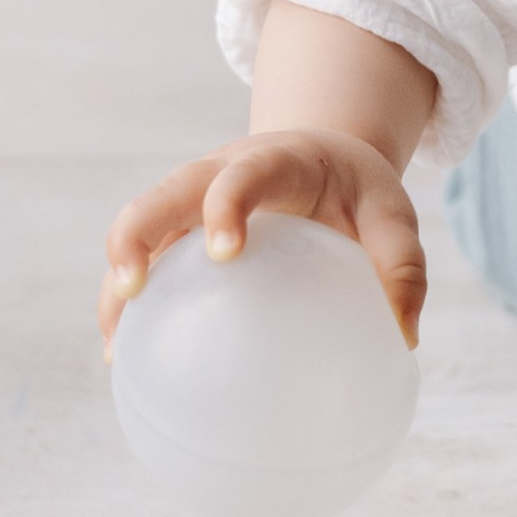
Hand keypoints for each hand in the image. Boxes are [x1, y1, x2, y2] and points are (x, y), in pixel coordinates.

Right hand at [98, 129, 425, 358]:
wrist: (324, 159)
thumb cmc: (359, 192)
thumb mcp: (392, 213)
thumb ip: (403, 265)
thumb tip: (404, 337)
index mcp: (275, 160)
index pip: (244, 172)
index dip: (226, 203)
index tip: (225, 251)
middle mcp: (219, 172)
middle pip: (166, 192)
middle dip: (139, 232)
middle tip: (131, 285)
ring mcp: (192, 201)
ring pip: (141, 224)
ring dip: (120, 271)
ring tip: (113, 340)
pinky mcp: (180, 232)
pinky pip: (147, 260)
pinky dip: (126, 300)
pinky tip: (124, 357)